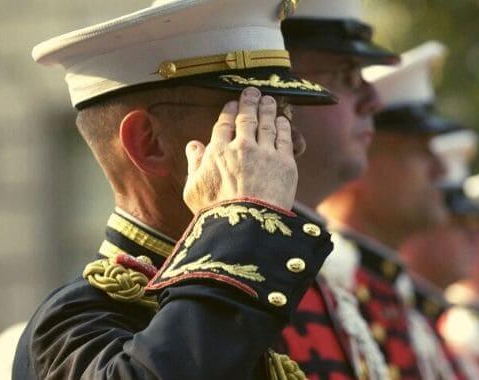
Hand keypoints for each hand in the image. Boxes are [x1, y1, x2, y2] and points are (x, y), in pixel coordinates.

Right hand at [183, 87, 296, 212]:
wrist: (247, 225)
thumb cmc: (216, 212)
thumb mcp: (193, 189)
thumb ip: (193, 164)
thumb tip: (193, 145)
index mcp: (217, 151)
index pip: (224, 124)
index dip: (229, 111)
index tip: (232, 103)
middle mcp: (241, 146)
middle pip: (246, 117)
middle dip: (249, 102)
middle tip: (253, 92)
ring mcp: (265, 153)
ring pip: (267, 123)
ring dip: (268, 109)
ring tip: (269, 100)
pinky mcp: (285, 162)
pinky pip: (284, 137)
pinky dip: (283, 126)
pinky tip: (282, 120)